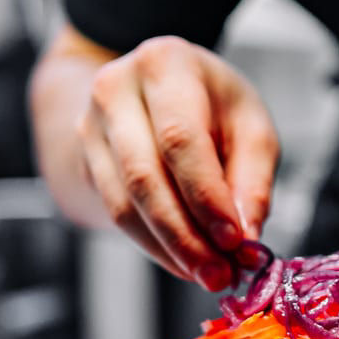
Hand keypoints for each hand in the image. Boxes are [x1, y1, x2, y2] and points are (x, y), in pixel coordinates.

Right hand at [78, 36, 278, 290]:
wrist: (150, 88)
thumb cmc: (209, 103)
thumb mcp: (249, 124)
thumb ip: (252, 179)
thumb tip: (246, 238)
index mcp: (164, 64)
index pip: (180, 138)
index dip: (206, 195)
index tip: (234, 240)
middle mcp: (116, 89)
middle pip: (145, 176)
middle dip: (186, 236)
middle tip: (219, 273)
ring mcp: (90, 125)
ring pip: (125, 204)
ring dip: (168, 248)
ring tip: (206, 274)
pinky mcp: (85, 160)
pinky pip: (117, 213)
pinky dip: (153, 245)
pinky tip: (182, 260)